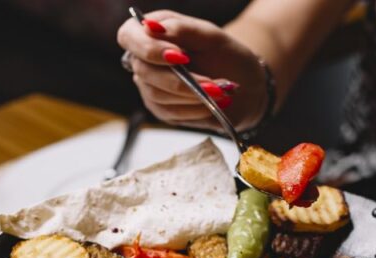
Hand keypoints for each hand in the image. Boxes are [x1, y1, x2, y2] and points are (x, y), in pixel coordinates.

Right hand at [116, 10, 267, 130]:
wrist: (246, 85)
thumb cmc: (227, 55)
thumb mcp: (210, 36)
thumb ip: (181, 29)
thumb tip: (151, 27)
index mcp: (153, 32)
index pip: (129, 36)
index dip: (149, 48)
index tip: (181, 56)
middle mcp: (145, 59)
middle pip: (144, 71)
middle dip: (180, 79)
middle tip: (213, 82)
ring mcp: (150, 86)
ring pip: (157, 95)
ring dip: (192, 95)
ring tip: (221, 92)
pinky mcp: (161, 109)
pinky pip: (170, 113)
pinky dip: (194, 109)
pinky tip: (212, 104)